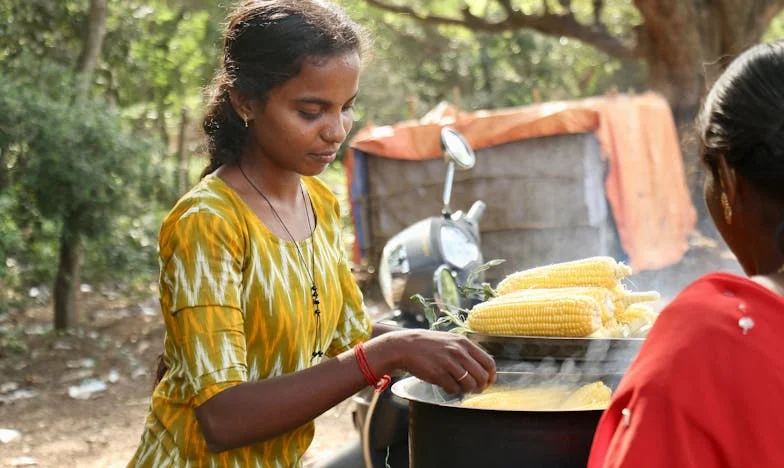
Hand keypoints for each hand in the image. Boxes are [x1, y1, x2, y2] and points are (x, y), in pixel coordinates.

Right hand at [379, 329, 495, 394]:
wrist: (406, 346)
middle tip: (475, 389)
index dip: (491, 375)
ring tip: (460, 387)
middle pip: (481, 376)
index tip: (489, 381)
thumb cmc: (429, 345)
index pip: (488, 362)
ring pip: (469, 384)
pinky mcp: (438, 374)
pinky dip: (453, 391)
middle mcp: (458, 352)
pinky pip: (454, 389)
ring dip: (467, 390)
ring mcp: (448, 363)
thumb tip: (482, 367)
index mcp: (464, 343)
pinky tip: (447, 386)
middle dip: (481, 386)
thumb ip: (466, 351)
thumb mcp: (451, 340)